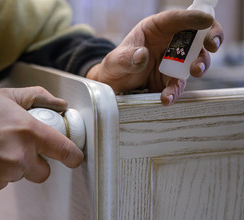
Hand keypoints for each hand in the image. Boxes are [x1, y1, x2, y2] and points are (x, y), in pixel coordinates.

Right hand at [0, 87, 83, 192]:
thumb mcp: (6, 96)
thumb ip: (38, 97)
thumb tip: (60, 104)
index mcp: (29, 132)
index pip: (64, 151)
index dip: (74, 156)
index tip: (74, 157)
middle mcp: (21, 156)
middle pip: (45, 172)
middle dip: (38, 163)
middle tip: (22, 149)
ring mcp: (6, 174)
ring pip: (22, 176)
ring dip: (15, 167)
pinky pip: (4, 183)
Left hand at [86, 9, 223, 104]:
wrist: (112, 86)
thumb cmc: (114, 66)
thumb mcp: (115, 60)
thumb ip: (127, 58)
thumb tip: (142, 55)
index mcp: (156, 29)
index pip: (176, 19)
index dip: (193, 18)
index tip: (206, 20)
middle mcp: (169, 43)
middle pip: (197, 36)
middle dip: (210, 38)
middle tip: (212, 46)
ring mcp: (173, 63)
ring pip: (195, 60)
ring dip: (200, 65)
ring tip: (195, 71)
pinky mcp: (170, 80)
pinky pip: (177, 85)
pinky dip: (175, 91)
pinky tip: (167, 97)